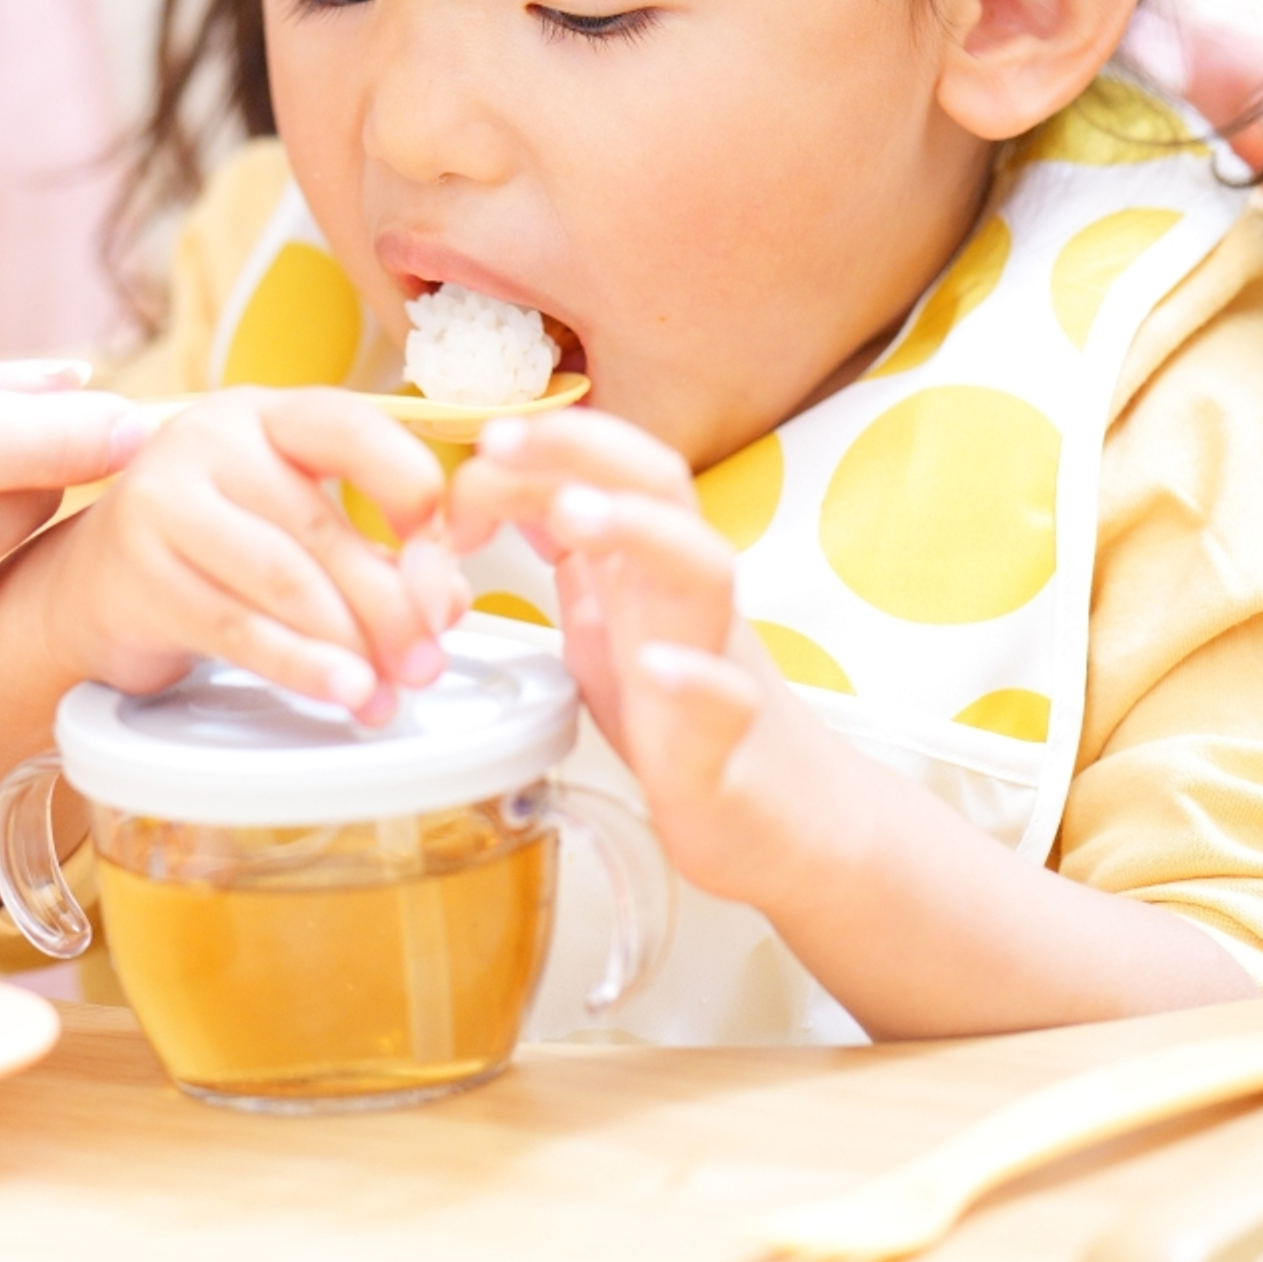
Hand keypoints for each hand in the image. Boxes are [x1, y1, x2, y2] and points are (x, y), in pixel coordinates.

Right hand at [36, 388, 466, 718]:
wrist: (94, 589)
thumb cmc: (216, 553)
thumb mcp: (300, 532)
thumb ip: (378, 554)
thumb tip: (446, 600)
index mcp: (266, 414)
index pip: (348, 426)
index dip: (407, 482)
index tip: (441, 546)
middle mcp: (209, 439)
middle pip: (321, 524)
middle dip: (389, 605)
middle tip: (427, 661)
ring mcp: (162, 499)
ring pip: (282, 579)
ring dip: (349, 644)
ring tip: (388, 691)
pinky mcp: (135, 570)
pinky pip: (237, 626)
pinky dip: (300, 666)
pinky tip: (340, 691)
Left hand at [456, 410, 1262, 1035]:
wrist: (789, 825)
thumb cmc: (693, 720)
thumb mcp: (611, 628)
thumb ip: (574, 560)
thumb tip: (518, 487)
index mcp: (652, 568)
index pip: (612, 464)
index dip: (543, 442)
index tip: (473, 449)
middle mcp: (690, 599)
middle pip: (662, 483)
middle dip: (582, 446)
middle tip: (500, 437)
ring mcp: (718, 665)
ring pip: (703, 570)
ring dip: (637, 532)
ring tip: (572, 518)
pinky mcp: (729, 748)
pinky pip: (723, 702)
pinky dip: (689, 677)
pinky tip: (651, 665)